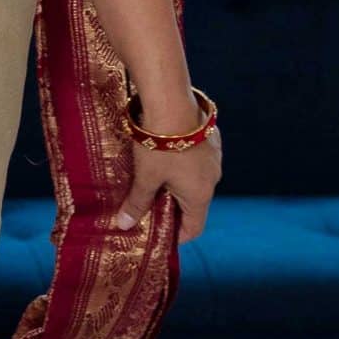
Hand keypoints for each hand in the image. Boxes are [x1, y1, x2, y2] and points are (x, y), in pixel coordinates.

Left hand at [112, 121, 221, 245]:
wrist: (172, 102)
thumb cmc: (158, 145)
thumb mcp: (145, 177)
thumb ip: (137, 202)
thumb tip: (124, 225)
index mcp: (200, 195)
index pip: (194, 228)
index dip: (176, 236)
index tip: (158, 236)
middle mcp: (213, 178)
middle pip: (194, 204)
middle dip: (171, 208)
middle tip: (147, 207)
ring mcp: (214, 157)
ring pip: (195, 179)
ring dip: (177, 184)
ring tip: (152, 179)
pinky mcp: (211, 138)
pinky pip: (197, 159)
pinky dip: (183, 164)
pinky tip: (163, 154)